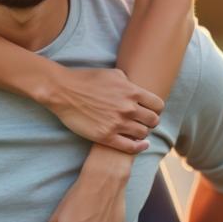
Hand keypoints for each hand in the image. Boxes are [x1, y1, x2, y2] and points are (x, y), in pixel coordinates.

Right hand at [46, 67, 163, 152]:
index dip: (156, 109)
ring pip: (143, 134)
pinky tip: (140, 144)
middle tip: (143, 122)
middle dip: (150, 121)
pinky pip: (130, 147)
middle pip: (153, 121)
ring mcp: (117, 124)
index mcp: (131, 92)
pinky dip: (138, 147)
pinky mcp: (106, 136)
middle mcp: (128, 108)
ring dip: (142, 133)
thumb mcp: (113, 74)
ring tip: (135, 131)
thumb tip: (138, 90)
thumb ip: (129, 83)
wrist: (64, 91)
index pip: (158, 105)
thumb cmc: (86, 79)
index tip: (150, 110)